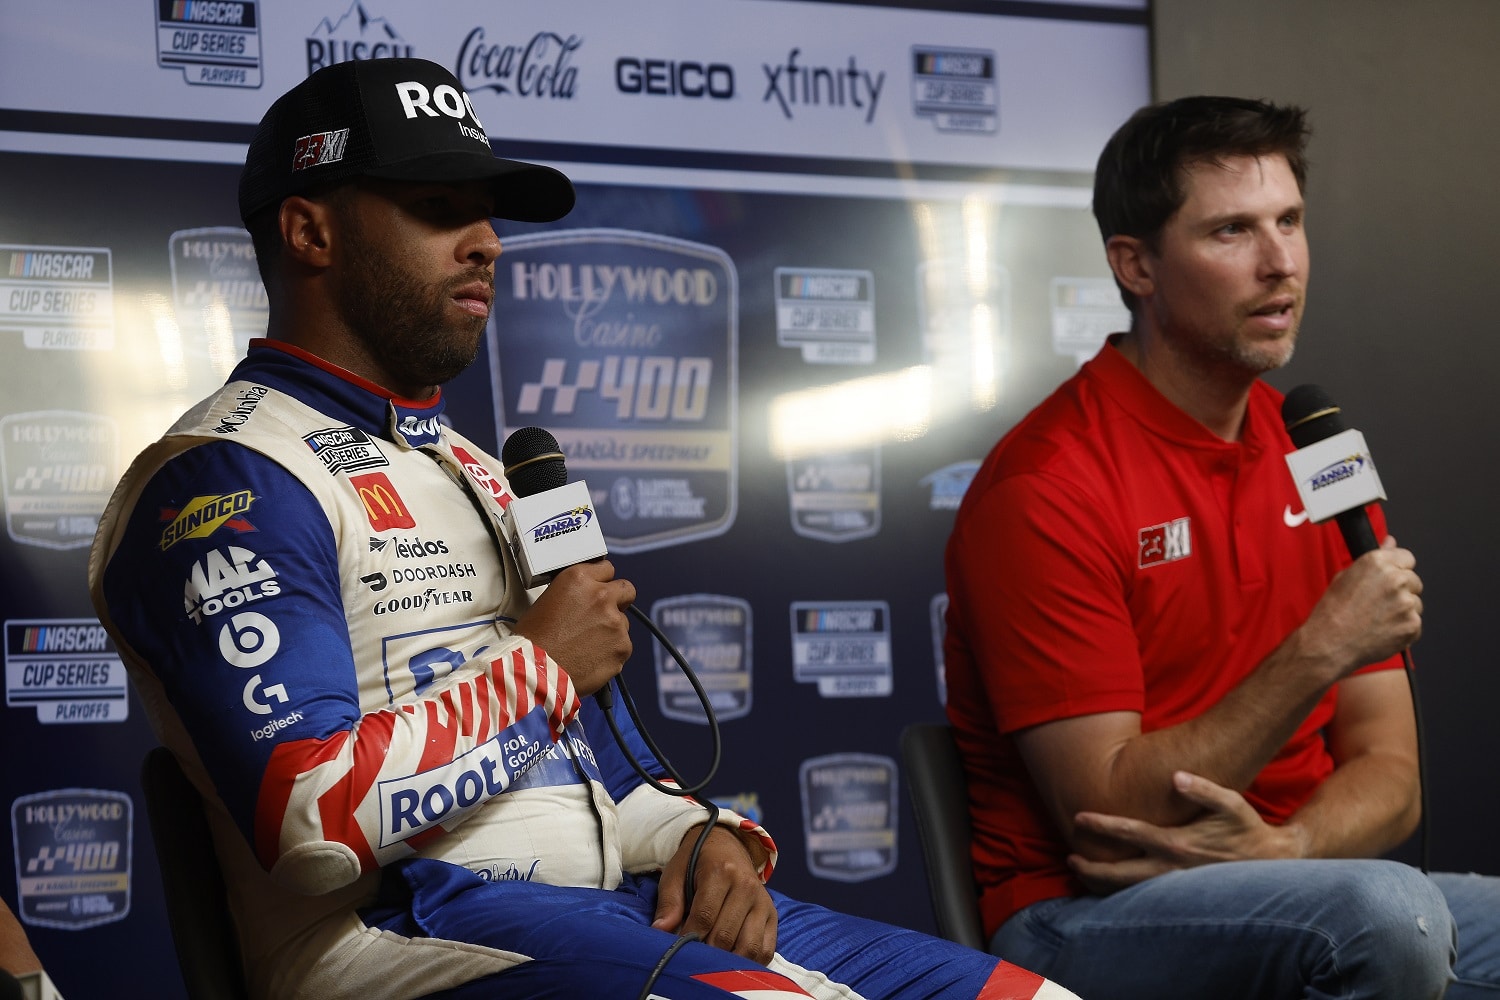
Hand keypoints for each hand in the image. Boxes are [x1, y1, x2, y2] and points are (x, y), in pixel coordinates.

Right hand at [511, 560, 634, 695]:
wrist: (536, 672)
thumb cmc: (533, 640)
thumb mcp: (547, 600)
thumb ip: (575, 593)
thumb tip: (586, 598)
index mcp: (579, 579)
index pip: (606, 568)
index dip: (602, 582)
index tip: (600, 590)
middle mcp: (601, 597)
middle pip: (626, 590)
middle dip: (618, 601)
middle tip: (603, 615)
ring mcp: (615, 622)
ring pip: (623, 622)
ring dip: (611, 630)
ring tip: (587, 645)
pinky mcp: (623, 647)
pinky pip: (623, 646)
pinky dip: (611, 652)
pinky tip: (591, 658)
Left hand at [652, 824, 776, 963]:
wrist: (727, 845)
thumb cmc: (696, 862)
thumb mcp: (676, 873)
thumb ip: (669, 902)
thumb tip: (660, 931)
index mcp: (721, 871)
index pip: (704, 916)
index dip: (688, 938)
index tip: (677, 949)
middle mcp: (746, 886)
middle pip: (726, 936)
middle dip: (706, 953)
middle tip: (692, 959)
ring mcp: (763, 902)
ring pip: (749, 947)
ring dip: (729, 963)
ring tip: (711, 964)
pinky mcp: (772, 915)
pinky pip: (766, 950)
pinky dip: (750, 963)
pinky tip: (732, 963)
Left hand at [1067, 771, 1304, 893]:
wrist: (1273, 863)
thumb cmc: (1247, 828)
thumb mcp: (1231, 803)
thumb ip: (1204, 789)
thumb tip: (1176, 777)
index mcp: (1178, 843)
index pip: (1130, 833)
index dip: (1102, 825)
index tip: (1078, 818)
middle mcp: (1172, 869)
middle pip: (1120, 872)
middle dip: (1091, 867)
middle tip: (1069, 857)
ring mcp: (1175, 886)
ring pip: (1129, 890)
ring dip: (1102, 883)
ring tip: (1080, 872)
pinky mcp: (1181, 895)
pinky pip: (1143, 897)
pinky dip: (1121, 894)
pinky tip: (1108, 888)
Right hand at [1300, 535, 1421, 678]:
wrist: (1330, 643)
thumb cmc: (1332, 611)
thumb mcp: (1345, 576)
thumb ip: (1374, 559)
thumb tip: (1391, 542)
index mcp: (1378, 562)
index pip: (1407, 557)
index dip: (1397, 568)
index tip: (1389, 579)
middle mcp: (1396, 579)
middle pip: (1414, 580)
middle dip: (1402, 590)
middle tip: (1379, 603)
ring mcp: (1407, 603)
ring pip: (1415, 603)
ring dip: (1403, 610)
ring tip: (1378, 619)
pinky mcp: (1413, 624)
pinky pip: (1415, 624)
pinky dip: (1403, 628)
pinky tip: (1383, 630)